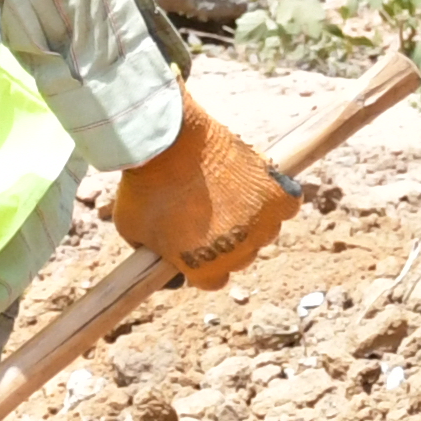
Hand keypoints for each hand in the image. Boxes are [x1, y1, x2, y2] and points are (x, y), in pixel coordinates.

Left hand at [107, 99, 300, 292]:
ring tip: (226, 191)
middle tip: (207, 210)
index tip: (194, 243)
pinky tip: (258, 186)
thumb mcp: (132, 230)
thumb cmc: (144, 184)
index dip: (201, 261)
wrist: (166, 140)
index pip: (212, 280)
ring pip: (264, 230)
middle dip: (224, 239)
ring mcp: (261, 223)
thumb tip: (172, 276)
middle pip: (239, 257)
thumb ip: (152, 257)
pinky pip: (288, 204)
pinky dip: (277, 197)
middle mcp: (239, 254)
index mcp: (206, 270)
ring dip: (250, 217)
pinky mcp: (276, 192)